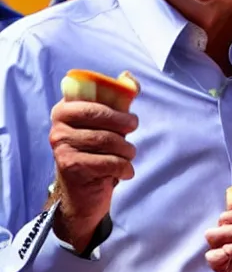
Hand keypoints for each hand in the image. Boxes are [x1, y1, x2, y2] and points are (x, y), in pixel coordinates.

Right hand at [49, 100, 137, 250]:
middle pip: (100, 116)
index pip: (92, 98)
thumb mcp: (107, 125)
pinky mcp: (70, 166)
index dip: (116, 107)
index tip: (131, 121)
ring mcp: (61, 146)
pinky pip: (108, 161)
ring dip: (127, 149)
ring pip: (107, 140)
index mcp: (64, 109)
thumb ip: (118, 99)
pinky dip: (124, 167)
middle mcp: (58, 126)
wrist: (83, 195)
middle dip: (124, 125)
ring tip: (129, 155)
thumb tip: (129, 77)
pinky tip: (126, 172)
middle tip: (133, 133)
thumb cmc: (97, 153)